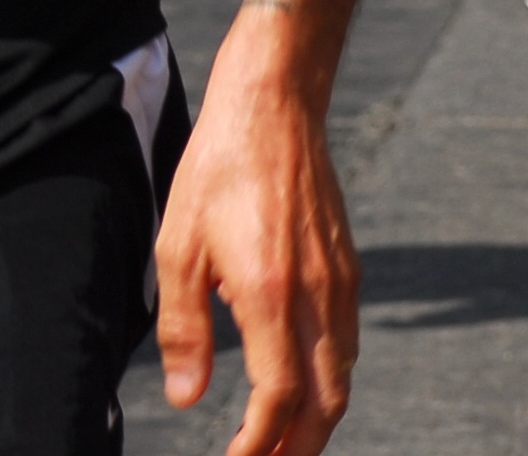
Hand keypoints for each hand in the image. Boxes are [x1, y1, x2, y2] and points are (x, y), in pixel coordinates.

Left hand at [155, 35, 359, 455]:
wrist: (273, 106)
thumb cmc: (217, 170)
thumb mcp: (178, 247)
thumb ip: (182, 329)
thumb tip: (184, 398)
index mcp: (270, 294)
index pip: (278, 397)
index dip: (260, 442)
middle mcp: (316, 295)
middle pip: (325, 404)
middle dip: (298, 448)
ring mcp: (340, 282)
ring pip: (342, 377)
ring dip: (317, 420)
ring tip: (281, 439)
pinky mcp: (348, 267)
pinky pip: (347, 342)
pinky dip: (328, 379)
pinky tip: (300, 382)